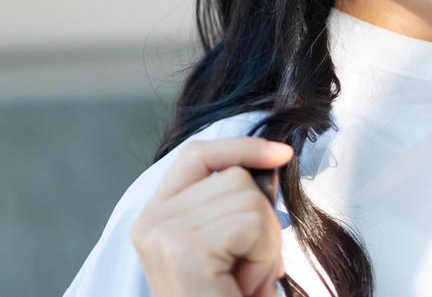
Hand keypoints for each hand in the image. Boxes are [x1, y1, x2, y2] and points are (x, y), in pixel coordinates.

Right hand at [131, 137, 293, 296]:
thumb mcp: (227, 242)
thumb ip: (232, 201)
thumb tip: (275, 157)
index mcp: (155, 215)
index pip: (197, 154)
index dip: (241, 147)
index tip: (280, 154)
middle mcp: (150, 221)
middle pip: (234, 176)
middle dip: (260, 218)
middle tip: (245, 265)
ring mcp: (163, 233)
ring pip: (248, 197)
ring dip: (264, 240)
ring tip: (243, 276)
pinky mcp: (186, 249)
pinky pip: (252, 223)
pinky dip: (264, 254)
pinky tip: (243, 283)